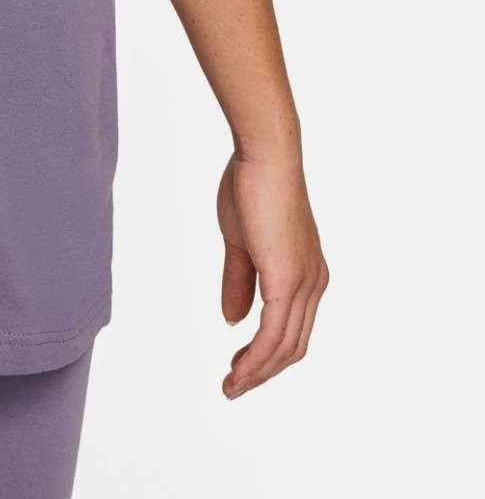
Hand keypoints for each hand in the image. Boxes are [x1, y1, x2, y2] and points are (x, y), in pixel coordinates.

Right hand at [216, 148, 327, 396]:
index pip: (292, 329)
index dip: (267, 354)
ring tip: (231, 386)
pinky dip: (256, 357)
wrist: (265, 155)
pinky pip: (273, 333)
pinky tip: (239, 369)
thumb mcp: (241, 240)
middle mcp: (313, 283)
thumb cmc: (252, 185)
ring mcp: (304, 283)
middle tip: (233, 387)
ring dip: (257, 371)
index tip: (239, 368)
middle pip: (293, 346)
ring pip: (284, 347)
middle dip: (263, 372)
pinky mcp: (288, 280)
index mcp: (306, 273)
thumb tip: (234, 319)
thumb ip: (240, 281)